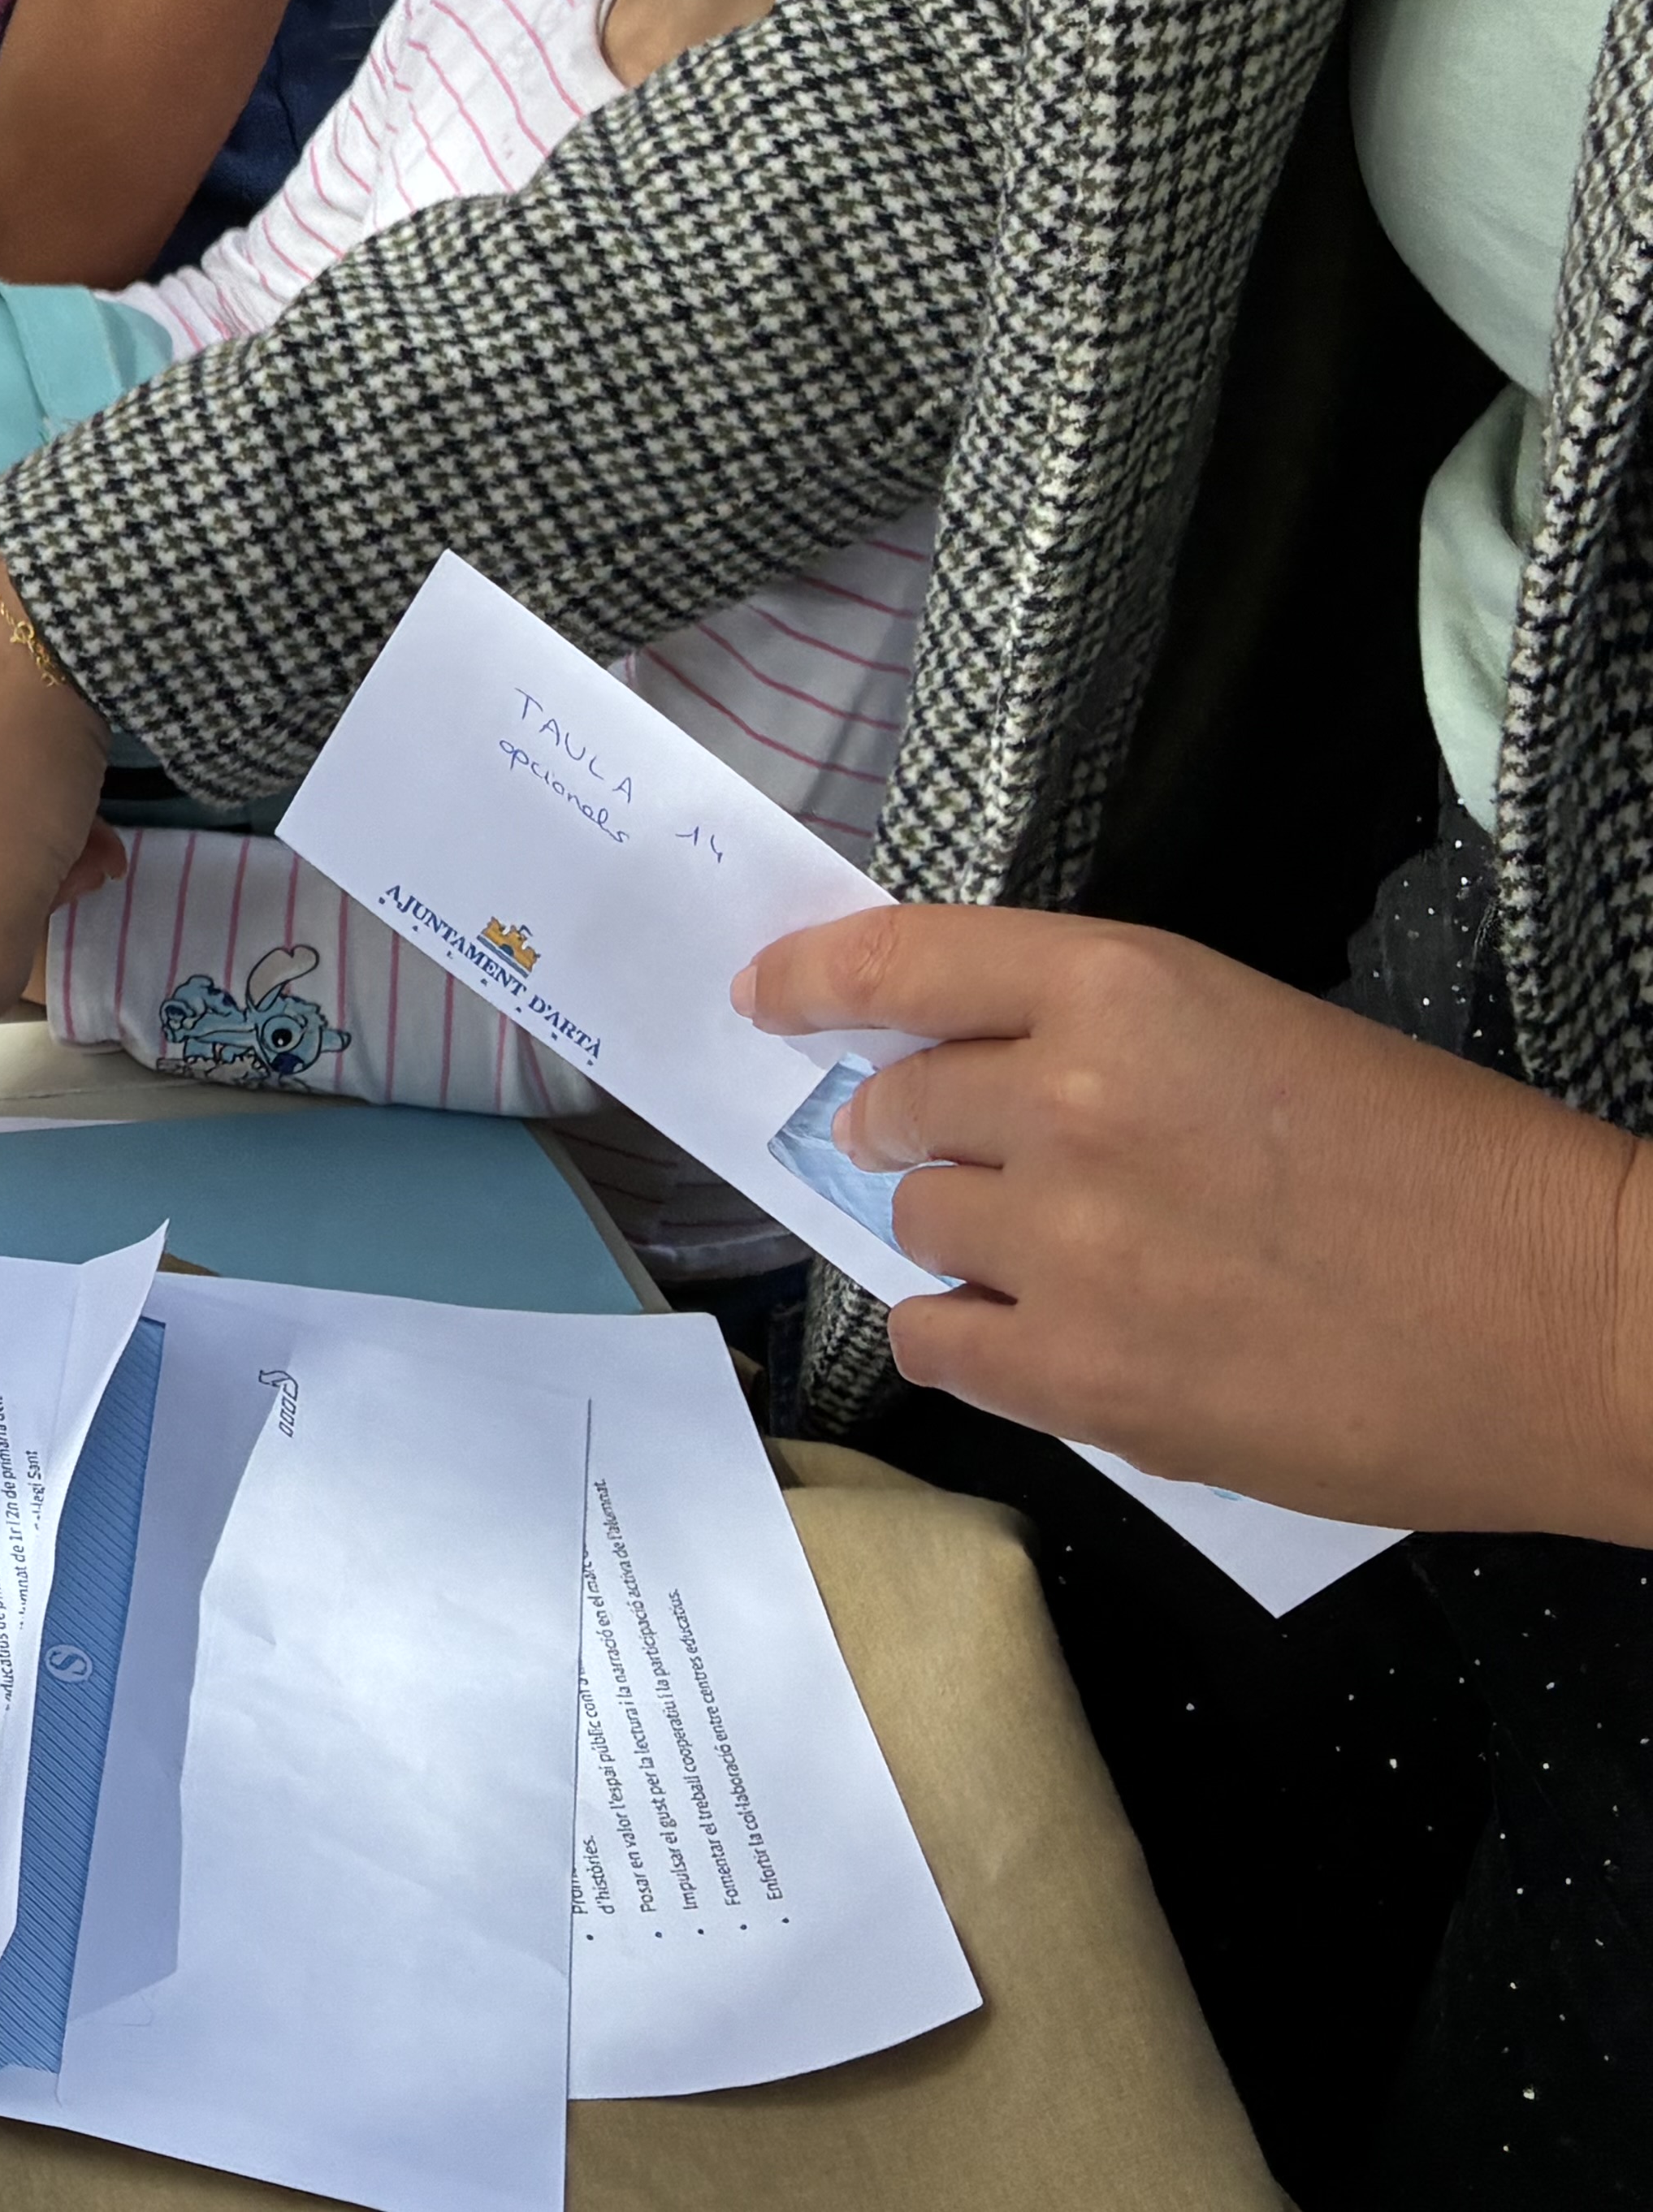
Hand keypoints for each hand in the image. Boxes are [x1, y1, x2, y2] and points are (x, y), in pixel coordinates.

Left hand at [743, 904, 1652, 1540]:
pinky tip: (1039, 1331)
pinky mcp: (1085, 1376)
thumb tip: (956, 1070)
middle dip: (925, 1129)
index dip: (811, 977)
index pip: (900, 959)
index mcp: (1126, 989)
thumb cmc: (1446, 1174)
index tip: (765, 997)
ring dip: (968, 1235)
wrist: (1579, 1325)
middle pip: (898, 1107)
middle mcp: (1069, 1101)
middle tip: (999, 1157)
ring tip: (1083, 1255)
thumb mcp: (1259, 1036)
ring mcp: (1067, 1246)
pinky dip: (966, 1333)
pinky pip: (938, 1340)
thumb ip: (1100, 1040)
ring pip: (917, 1224)